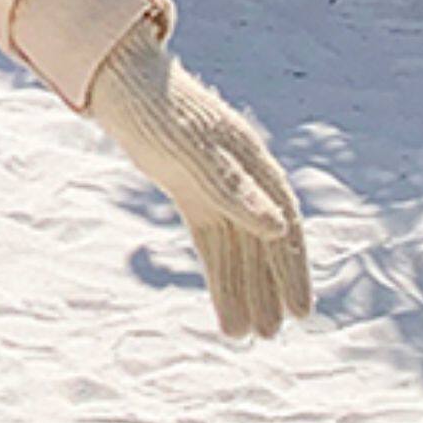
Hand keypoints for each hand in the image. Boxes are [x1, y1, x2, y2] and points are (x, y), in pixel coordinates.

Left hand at [83, 15, 312, 338]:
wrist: (120, 85)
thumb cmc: (161, 114)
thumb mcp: (197, 155)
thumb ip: (236, 191)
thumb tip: (278, 229)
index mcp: (255, 166)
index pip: (285, 227)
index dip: (293, 270)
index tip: (301, 313)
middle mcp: (244, 180)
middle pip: (264, 245)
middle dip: (270, 290)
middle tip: (271, 336)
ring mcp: (218, 188)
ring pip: (237, 249)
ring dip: (243, 290)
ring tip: (247, 337)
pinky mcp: (193, 194)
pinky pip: (212, 242)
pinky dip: (217, 275)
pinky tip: (222, 307)